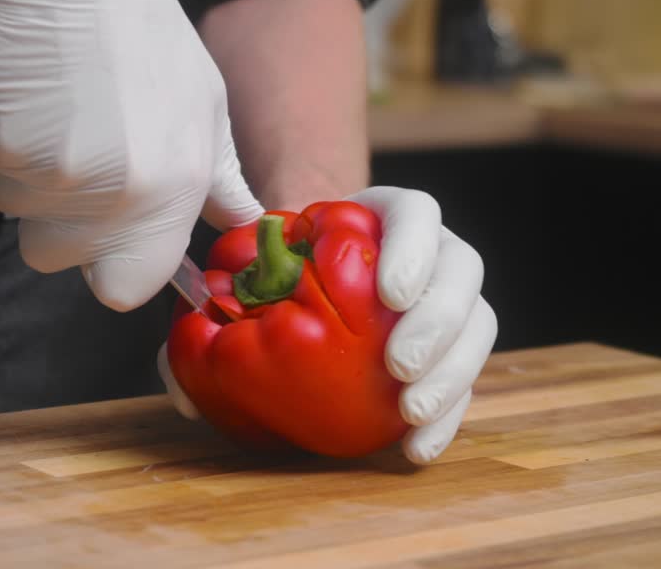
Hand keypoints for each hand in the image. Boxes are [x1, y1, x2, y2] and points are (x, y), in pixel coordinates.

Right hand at [0, 0, 260, 310]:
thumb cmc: (146, 38)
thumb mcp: (205, 106)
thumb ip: (219, 182)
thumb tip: (245, 229)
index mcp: (171, 190)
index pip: (124, 290)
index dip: (111, 269)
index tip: (108, 238)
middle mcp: (114, 193)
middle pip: (58, 258)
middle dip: (60, 221)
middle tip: (77, 157)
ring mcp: (50, 171)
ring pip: (19, 214)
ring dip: (30, 179)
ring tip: (57, 116)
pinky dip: (3, 146)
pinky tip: (30, 101)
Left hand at [157, 187, 496, 463]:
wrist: (309, 289)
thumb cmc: (276, 275)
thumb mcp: (247, 276)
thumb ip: (209, 318)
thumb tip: (182, 383)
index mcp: (384, 215)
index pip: (416, 212)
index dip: (413, 246)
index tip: (388, 293)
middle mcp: (431, 251)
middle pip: (463, 271)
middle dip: (438, 321)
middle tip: (398, 365)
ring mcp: (449, 299)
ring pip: (478, 325)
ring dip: (453, 372)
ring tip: (408, 411)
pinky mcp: (454, 350)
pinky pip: (467, 379)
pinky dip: (448, 416)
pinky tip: (416, 448)